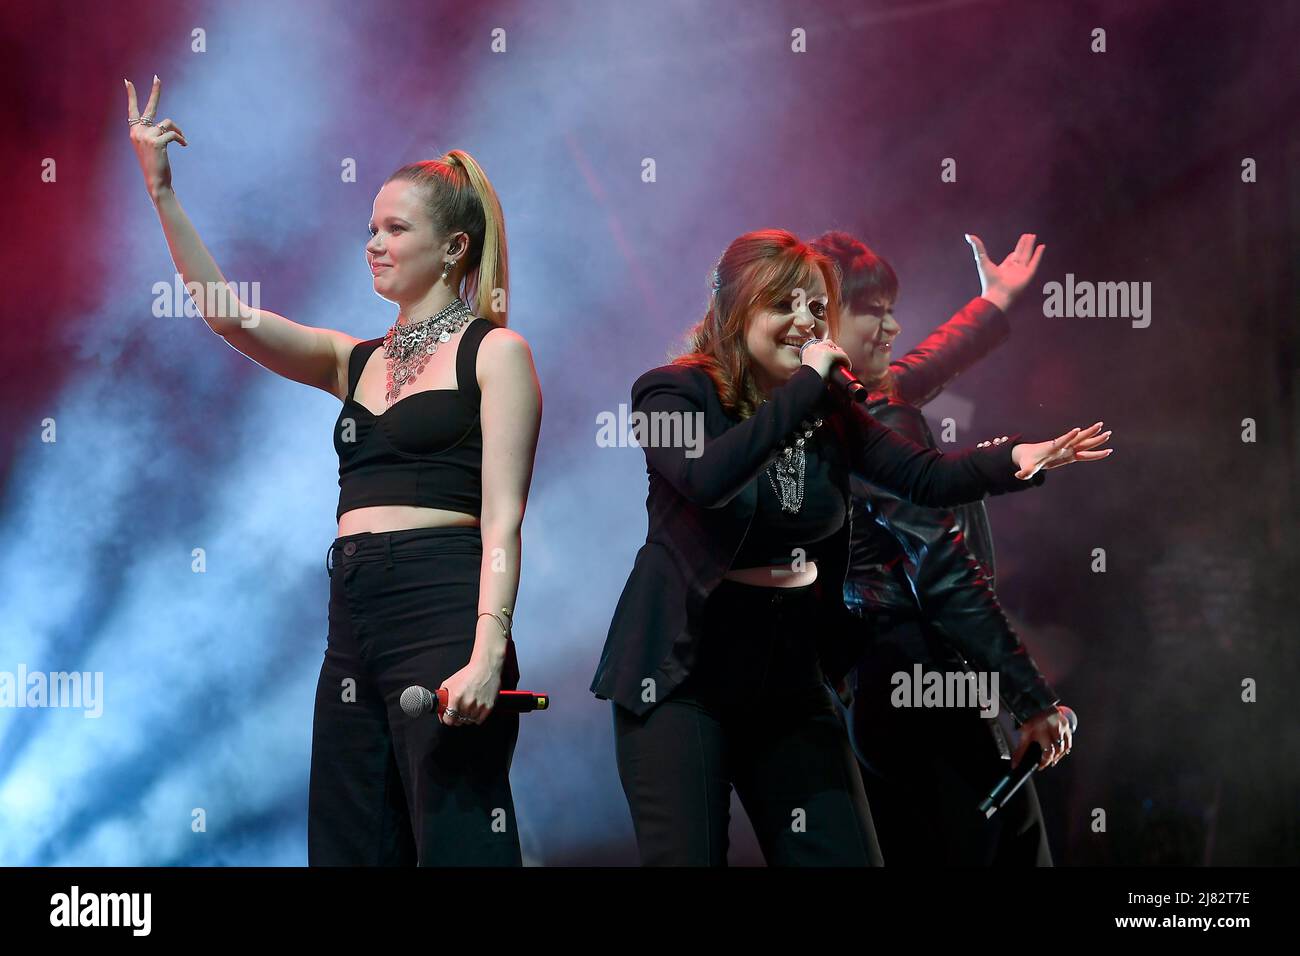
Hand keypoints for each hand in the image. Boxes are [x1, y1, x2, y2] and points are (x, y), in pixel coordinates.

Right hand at [125, 75, 187, 198]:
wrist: (156, 181)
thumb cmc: (155, 165)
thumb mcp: (151, 147)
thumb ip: (154, 133)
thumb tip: (168, 125)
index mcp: (134, 131)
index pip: (132, 110)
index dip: (130, 95)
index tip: (127, 81)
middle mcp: (138, 131)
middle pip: (149, 107)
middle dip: (155, 91)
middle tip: (157, 77)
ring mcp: (146, 136)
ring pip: (168, 123)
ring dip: (178, 131)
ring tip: (183, 141)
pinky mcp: (157, 142)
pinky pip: (173, 134)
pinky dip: (181, 139)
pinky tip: (184, 145)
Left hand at [438, 657, 501, 727]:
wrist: (485, 667)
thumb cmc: (468, 674)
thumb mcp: (449, 682)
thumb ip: (442, 697)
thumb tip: (440, 709)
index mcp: (456, 697)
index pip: (449, 720)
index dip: (447, 719)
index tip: (449, 717)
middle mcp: (467, 703)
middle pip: (459, 721)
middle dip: (457, 717)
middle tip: (459, 709)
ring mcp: (478, 706)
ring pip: (469, 721)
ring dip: (467, 717)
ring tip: (469, 706)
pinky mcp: (488, 707)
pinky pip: (479, 720)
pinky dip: (476, 717)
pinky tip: (475, 708)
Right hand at [800, 337, 850, 379]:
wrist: (808, 383)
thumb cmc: (809, 379)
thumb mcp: (809, 369)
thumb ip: (814, 364)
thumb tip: (822, 368)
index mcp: (807, 351)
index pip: (820, 346)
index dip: (827, 351)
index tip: (830, 359)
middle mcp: (815, 347)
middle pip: (829, 344)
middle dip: (835, 351)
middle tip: (838, 361)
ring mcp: (823, 349)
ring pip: (837, 349)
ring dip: (841, 357)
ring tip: (844, 364)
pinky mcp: (831, 354)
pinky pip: (843, 356)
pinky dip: (846, 362)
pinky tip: (847, 367)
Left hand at [966, 233, 1044, 312]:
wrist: (997, 294)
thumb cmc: (988, 281)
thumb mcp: (982, 259)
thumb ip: (978, 247)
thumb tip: (968, 235)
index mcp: (1004, 268)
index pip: (1012, 256)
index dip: (1017, 248)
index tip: (1022, 240)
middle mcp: (1014, 269)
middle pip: (1021, 254)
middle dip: (1025, 244)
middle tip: (1029, 235)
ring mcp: (1021, 272)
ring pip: (1027, 255)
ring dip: (1030, 246)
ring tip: (1033, 236)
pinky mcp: (1028, 274)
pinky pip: (1035, 262)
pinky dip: (1038, 254)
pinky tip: (1041, 246)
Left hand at [1011, 421, 1112, 479]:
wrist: (1028, 455)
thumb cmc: (1027, 461)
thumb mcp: (1025, 468)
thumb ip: (1023, 472)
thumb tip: (1018, 476)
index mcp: (1051, 448)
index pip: (1061, 441)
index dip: (1068, 436)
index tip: (1077, 429)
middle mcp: (1062, 447)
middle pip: (1077, 439)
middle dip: (1089, 433)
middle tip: (1101, 426)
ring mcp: (1067, 450)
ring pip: (1084, 443)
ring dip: (1096, 439)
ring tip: (1109, 433)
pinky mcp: (1070, 455)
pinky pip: (1085, 454)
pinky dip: (1096, 453)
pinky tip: (1107, 451)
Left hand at [1012, 704, 1073, 769]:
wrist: (1038, 705)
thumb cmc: (1030, 720)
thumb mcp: (1024, 735)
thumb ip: (1020, 751)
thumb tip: (1015, 765)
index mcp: (1042, 731)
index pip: (1048, 752)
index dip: (1045, 762)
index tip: (1040, 766)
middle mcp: (1054, 729)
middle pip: (1057, 750)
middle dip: (1052, 759)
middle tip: (1047, 762)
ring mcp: (1062, 727)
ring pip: (1064, 747)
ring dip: (1059, 755)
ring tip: (1053, 759)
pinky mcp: (1067, 725)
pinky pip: (1069, 741)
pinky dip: (1065, 748)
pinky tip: (1061, 751)